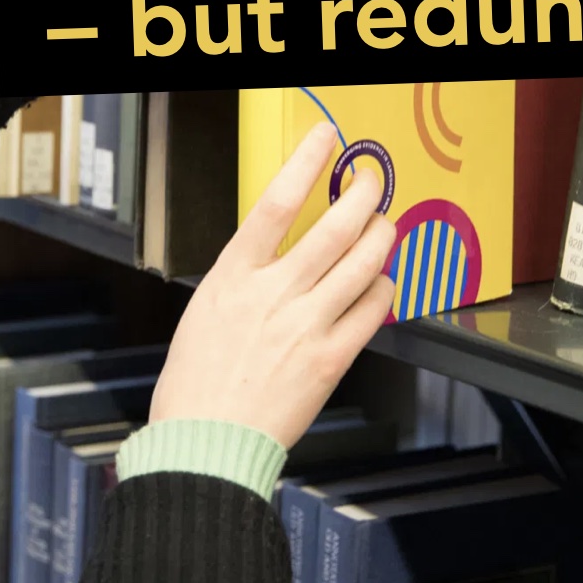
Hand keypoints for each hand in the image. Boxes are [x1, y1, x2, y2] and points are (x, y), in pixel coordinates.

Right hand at [148, 121, 398, 449]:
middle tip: (372, 180)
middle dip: (363, 193)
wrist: (205, 442)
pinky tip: (381, 282)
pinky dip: (384, 288)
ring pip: (363, 263)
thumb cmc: (197, 384)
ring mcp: (305, 326)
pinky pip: (373, 310)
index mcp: (234, 276)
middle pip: (334, 227)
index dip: (307, 162)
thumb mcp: (206, 311)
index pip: (277, 201)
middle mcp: (273, 294)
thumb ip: (245, 277)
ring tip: (384, 224)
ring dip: (382, 234)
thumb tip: (276, 248)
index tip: (326, 140)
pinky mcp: (330, 360)